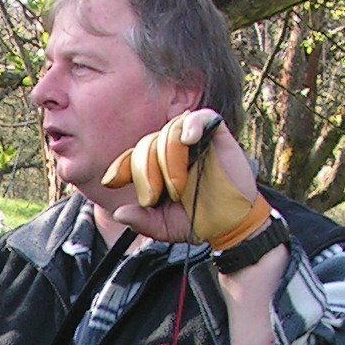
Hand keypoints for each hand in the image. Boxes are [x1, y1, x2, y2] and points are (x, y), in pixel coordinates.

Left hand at [107, 109, 261, 244]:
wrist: (233, 224)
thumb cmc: (200, 221)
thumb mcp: (165, 227)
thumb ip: (142, 221)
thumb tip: (118, 214)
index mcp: (160, 168)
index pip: (135, 156)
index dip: (121, 166)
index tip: (111, 182)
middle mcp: (175, 152)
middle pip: (148, 144)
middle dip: (146, 169)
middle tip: (156, 194)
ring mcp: (195, 143)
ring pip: (169, 131)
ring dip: (167, 157)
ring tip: (176, 185)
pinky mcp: (217, 136)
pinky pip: (199, 117)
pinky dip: (191, 124)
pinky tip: (189, 140)